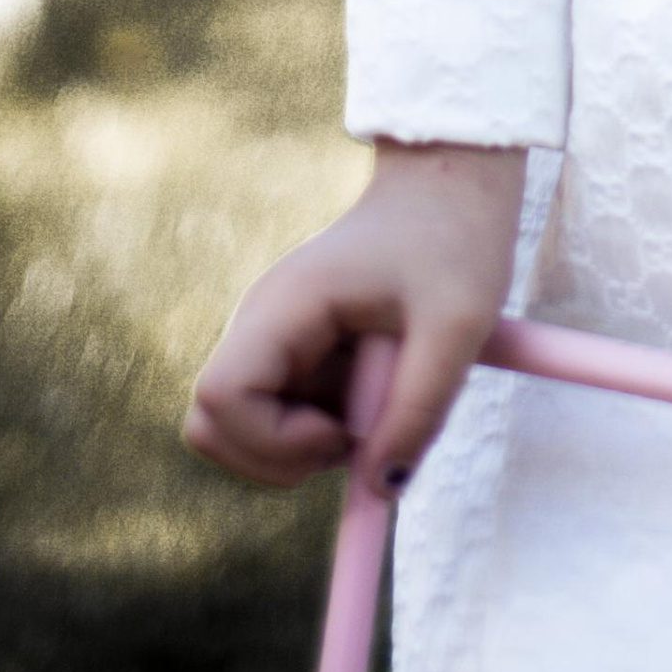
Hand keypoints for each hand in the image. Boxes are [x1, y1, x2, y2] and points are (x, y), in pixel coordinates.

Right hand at [183, 138, 526, 490]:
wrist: (452, 181)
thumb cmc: (456, 239)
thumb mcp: (457, 327)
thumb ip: (419, 411)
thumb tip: (381, 491)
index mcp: (284, 303)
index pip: (218, 398)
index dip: (271, 441)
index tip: (345, 433)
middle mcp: (261, 319)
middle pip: (214, 423)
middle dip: (279, 456)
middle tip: (355, 436)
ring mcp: (273, 334)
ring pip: (248, 427)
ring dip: (306, 443)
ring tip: (377, 400)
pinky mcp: (294, 348)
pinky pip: (283, 412)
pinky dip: (323, 425)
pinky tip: (375, 386)